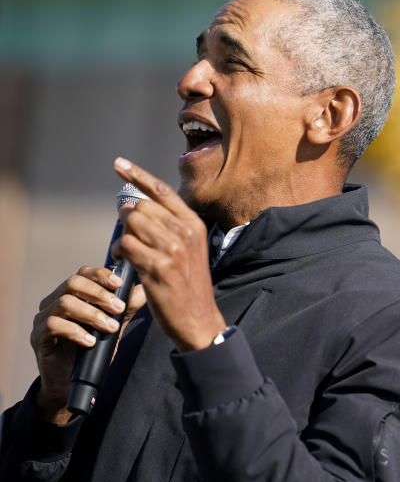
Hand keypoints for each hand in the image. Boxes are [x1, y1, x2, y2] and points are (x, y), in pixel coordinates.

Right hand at [30, 267, 145, 423]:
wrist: (70, 382)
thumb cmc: (91, 351)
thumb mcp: (113, 328)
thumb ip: (126, 310)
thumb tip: (144, 290)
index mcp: (71, 295)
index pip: (83, 273)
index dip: (101, 275)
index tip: (119, 284)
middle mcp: (54, 302)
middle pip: (73, 283)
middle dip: (99, 294)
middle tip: (119, 308)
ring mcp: (43, 318)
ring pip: (65, 303)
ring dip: (92, 314)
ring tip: (111, 327)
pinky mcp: (38, 336)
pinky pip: (54, 325)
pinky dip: (76, 331)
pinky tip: (91, 341)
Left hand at [111, 157, 226, 352]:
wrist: (198, 319)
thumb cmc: (188, 284)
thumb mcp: (189, 249)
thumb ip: (169, 227)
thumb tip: (136, 208)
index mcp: (194, 225)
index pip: (162, 191)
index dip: (138, 175)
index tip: (118, 163)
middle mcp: (185, 232)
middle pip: (141, 207)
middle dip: (128, 220)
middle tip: (131, 239)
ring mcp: (173, 249)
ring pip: (132, 223)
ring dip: (123, 237)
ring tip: (129, 253)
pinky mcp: (158, 267)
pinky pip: (127, 245)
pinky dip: (121, 252)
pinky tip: (126, 262)